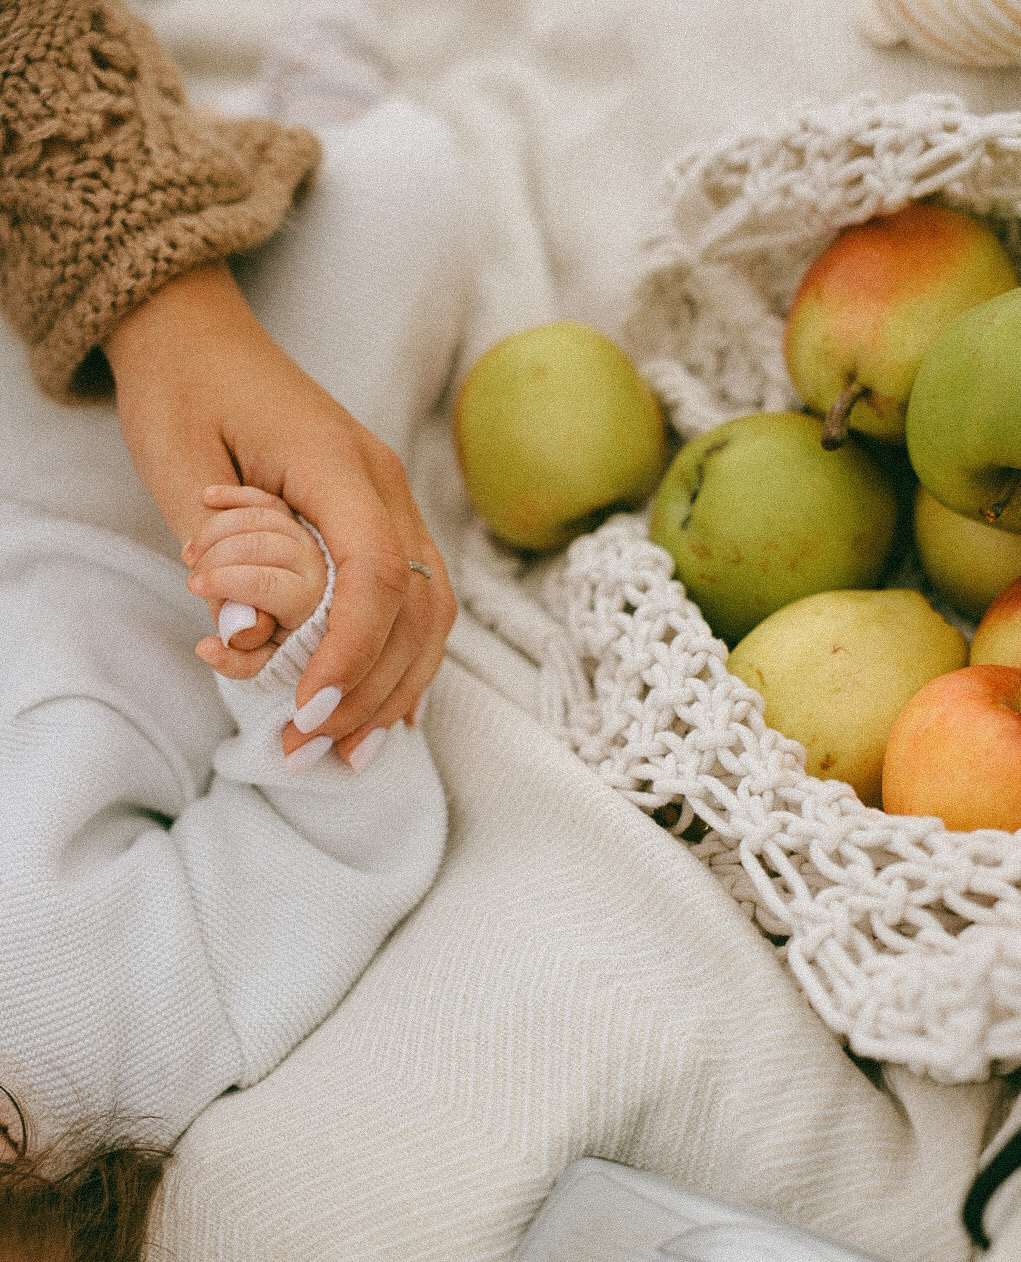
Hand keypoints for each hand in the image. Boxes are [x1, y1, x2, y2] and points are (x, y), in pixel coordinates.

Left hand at [104, 263, 454, 763]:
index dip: (350, 650)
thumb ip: (217, 551)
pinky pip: (416, 601)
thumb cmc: (182, 389)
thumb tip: (246, 638)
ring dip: (394, 688)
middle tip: (313, 747)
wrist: (197, 334)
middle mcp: (386, 484)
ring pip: (430, 611)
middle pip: (416, 605)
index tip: (308, 710)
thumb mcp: (175, 464)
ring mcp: (394, 501)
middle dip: (371, 689)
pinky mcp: (383, 520)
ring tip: (349, 753)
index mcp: (339, 462)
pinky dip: (402, 662)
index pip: (372, 571)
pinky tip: (382, 714)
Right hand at [186, 486, 327, 674]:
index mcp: (309, 599)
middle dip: (216, 556)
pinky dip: (235, 495)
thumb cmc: (283, 643)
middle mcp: (315, 562)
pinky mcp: (295, 518)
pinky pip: (265, 497)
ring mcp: (306, 536)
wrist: (306, 620)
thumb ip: (237, 660)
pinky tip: (209, 498)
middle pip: (259, 545)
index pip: (265, 582)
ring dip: (218, 527)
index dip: (225, 581)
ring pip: (260, 517)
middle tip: (192, 573)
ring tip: (192, 551)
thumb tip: (206, 647)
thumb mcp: (263, 661)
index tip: (195, 586)